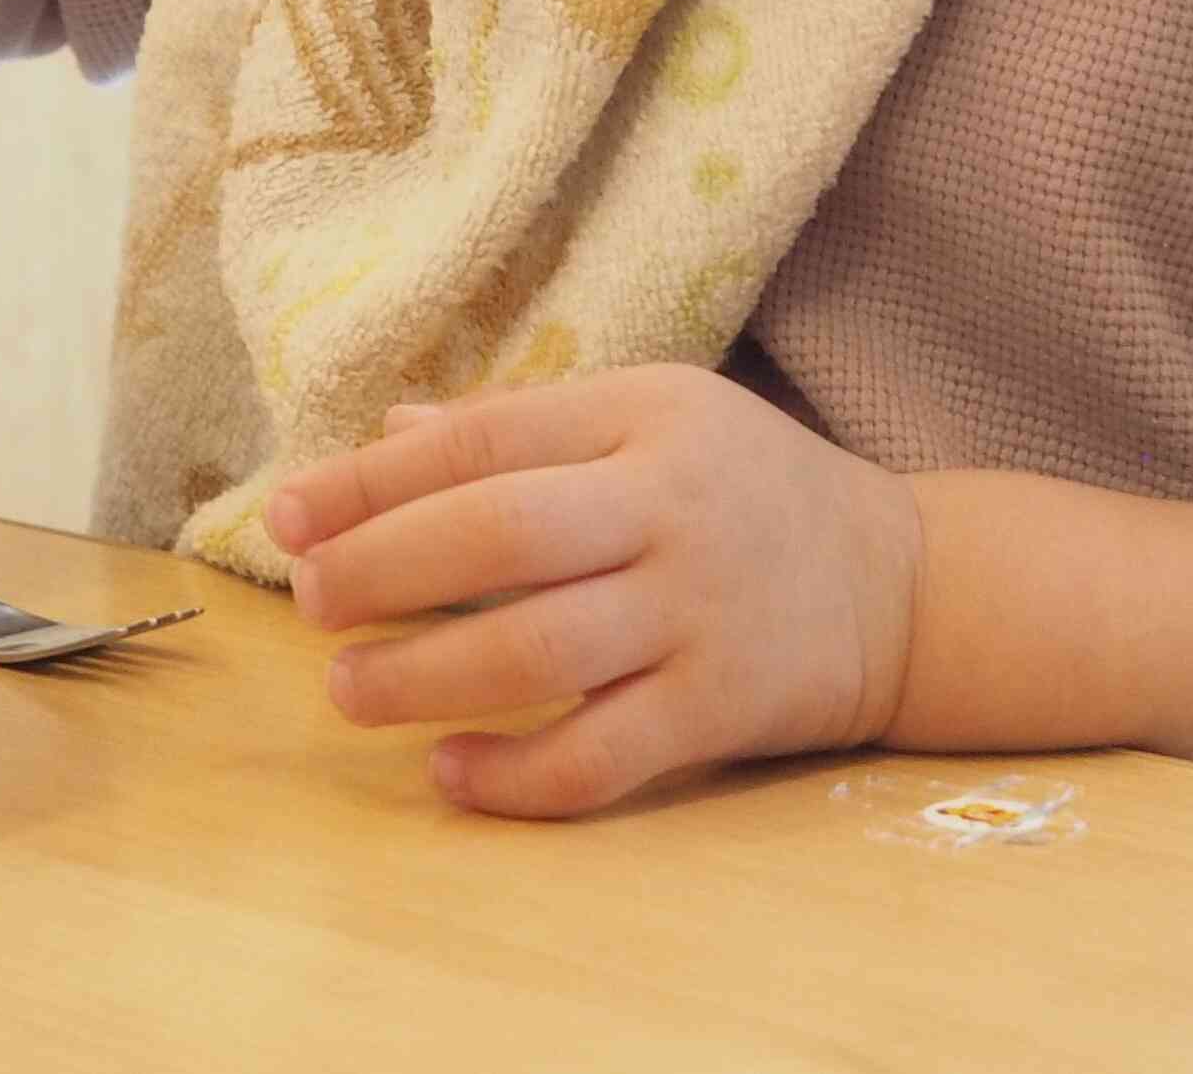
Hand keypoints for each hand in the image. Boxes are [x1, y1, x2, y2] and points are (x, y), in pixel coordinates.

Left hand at [266, 364, 923, 818]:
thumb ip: (522, 428)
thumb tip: (387, 434)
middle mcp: (667, 509)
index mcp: (640, 419)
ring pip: (539, 650)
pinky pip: (602, 757)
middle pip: (502, 534)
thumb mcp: (651, 416)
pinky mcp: (719, 709)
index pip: (484, 440)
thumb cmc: (746, 488)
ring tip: (348, 689)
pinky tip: (450, 771)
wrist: (904, 584)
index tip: (288, 515)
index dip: (373, 478)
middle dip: (386, 567)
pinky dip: (516, 775)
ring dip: (425, 677)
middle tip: (311, 598)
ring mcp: (695, 614)